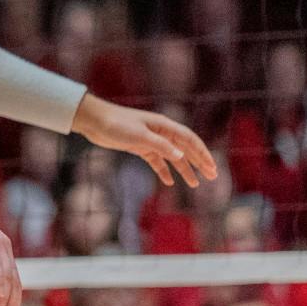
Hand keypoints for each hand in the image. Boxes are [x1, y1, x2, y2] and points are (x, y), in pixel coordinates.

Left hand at [71, 96, 215, 187]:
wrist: (94, 121)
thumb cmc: (117, 124)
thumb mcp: (140, 136)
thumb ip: (161, 146)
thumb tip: (181, 157)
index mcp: (164, 126)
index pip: (190, 140)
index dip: (202, 153)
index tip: (212, 167)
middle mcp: (160, 132)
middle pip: (185, 149)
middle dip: (199, 162)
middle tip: (212, 176)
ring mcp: (150, 140)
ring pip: (172, 157)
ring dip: (184, 169)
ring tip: (195, 184)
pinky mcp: (139, 147)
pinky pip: (156, 160)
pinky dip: (164, 170)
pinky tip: (169, 181)